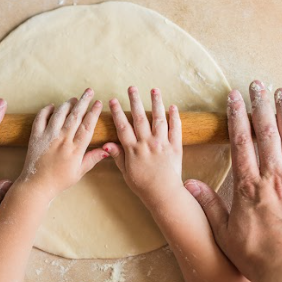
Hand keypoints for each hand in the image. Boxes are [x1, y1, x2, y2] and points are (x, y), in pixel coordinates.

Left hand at [16, 88, 107, 198]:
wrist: (36, 185)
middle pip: (75, 116)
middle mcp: (62, 140)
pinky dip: (46, 110)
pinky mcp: (36, 137)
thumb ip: (92, 158)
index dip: (93, 113)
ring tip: (74, 98)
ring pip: (59, 114)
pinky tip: (52, 106)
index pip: (87, 126)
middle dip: (83, 101)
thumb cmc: (59, 181)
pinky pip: (40, 118)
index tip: (98, 103)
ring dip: (67, 104)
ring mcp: (48, 137)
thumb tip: (107, 149)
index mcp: (75, 149)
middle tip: (89, 91)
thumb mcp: (79, 172)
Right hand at [103, 86, 182, 206]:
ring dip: (156, 103)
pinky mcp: (175, 147)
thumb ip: (118, 156)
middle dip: (135, 101)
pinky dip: (175, 117)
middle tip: (132, 87)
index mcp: (133, 149)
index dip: (117, 112)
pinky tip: (172, 107)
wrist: (164, 194)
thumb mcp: (125, 172)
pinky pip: (176, 129)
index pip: (123, 126)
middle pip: (139, 118)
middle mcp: (147, 143)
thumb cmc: (142, 185)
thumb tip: (106, 143)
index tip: (113, 100)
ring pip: (159, 119)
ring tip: (154, 90)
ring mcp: (162, 144)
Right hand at [185, 81, 281, 281]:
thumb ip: (208, 205)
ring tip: (281, 92)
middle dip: (260, 106)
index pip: (241, 143)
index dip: (237, 117)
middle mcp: (274, 180)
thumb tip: (189, 183)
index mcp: (249, 187)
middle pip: (266, 135)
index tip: (233, 97)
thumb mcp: (225, 233)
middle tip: (256, 84)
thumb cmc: (257, 255)